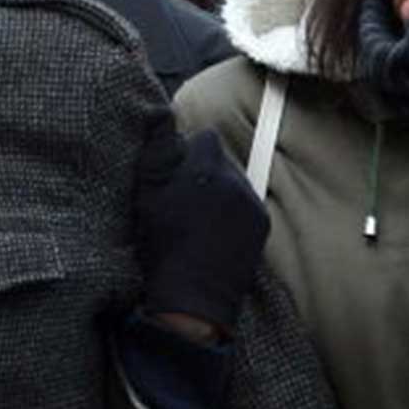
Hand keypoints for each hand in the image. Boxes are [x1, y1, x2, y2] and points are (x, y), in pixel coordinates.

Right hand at [135, 129, 269, 337]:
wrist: (193, 297)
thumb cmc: (163, 244)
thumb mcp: (148, 193)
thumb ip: (157, 148)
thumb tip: (160, 111)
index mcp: (207, 169)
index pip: (205, 137)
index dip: (185, 152)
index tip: (172, 172)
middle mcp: (236, 182)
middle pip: (219, 160)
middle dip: (202, 171)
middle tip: (181, 198)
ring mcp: (252, 205)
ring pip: (233, 181)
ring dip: (217, 190)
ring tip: (197, 218)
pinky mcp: (260, 225)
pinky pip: (244, 204)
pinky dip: (230, 210)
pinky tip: (212, 230)